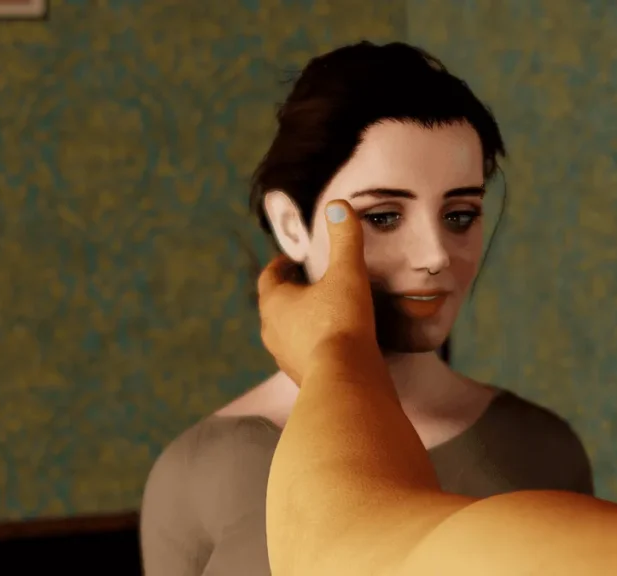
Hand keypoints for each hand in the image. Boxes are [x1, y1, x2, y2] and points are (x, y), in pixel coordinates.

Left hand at [257, 200, 378, 382]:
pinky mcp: (302, 379)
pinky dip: (314, 346)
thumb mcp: (347, 273)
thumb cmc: (341, 322)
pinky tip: (335, 344)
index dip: (281, 266)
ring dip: (301, 322)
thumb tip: (339, 205)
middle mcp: (272, 332)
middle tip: (312, 284)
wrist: (345, 381)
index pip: (269, 278)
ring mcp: (285, 359)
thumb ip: (344, 239)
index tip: (293, 260)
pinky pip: (304, 356)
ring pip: (288, 333)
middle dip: (291, 294)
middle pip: (276, 306)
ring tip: (325, 313)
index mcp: (275, 303)